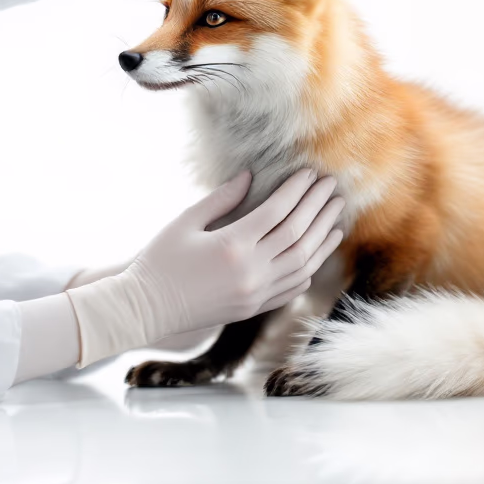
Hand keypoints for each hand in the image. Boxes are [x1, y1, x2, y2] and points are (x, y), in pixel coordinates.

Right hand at [65, 168, 344, 366]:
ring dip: (322, 238)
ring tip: (335, 218)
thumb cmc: (161, 260)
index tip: (310, 174)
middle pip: (297, 235)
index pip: (277, 212)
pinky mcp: (254, 308)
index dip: (297, 191)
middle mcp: (250, 271)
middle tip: (331, 188)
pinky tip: (317, 252)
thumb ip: (221, 199)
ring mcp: (255, 293)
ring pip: (303, 263)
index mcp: (232, 245)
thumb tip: (249, 177)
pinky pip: (293, 287)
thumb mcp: (186, 222)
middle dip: (317, 208)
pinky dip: (310, 267)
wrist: (148, 309)